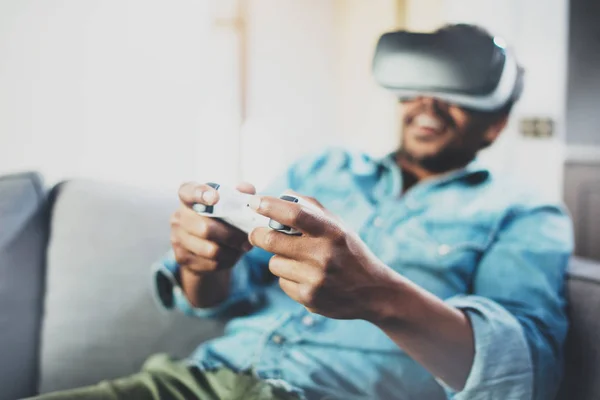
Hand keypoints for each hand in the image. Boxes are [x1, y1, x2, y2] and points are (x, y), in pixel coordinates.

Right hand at [170, 182, 254, 274]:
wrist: (207, 248)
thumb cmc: (220, 219)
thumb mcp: (231, 205)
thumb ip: (240, 195)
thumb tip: (247, 189)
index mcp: (188, 196)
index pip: (188, 192)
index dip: (200, 194)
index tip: (216, 197)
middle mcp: (179, 216)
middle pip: (205, 228)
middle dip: (231, 235)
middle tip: (248, 237)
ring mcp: (177, 238)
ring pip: (210, 250)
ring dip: (231, 250)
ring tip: (242, 247)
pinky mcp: (182, 257)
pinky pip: (210, 263)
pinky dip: (226, 261)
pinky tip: (231, 255)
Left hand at [247, 193, 398, 320]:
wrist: (373, 292)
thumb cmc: (350, 252)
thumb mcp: (339, 226)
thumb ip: (312, 208)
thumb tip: (282, 195)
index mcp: (331, 232)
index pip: (295, 214)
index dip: (270, 206)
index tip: (254, 202)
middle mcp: (323, 255)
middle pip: (272, 240)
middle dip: (258, 235)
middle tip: (256, 233)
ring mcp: (315, 279)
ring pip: (274, 263)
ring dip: (279, 259)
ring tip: (298, 260)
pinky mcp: (309, 298)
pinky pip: (282, 282)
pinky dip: (288, 278)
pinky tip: (306, 278)